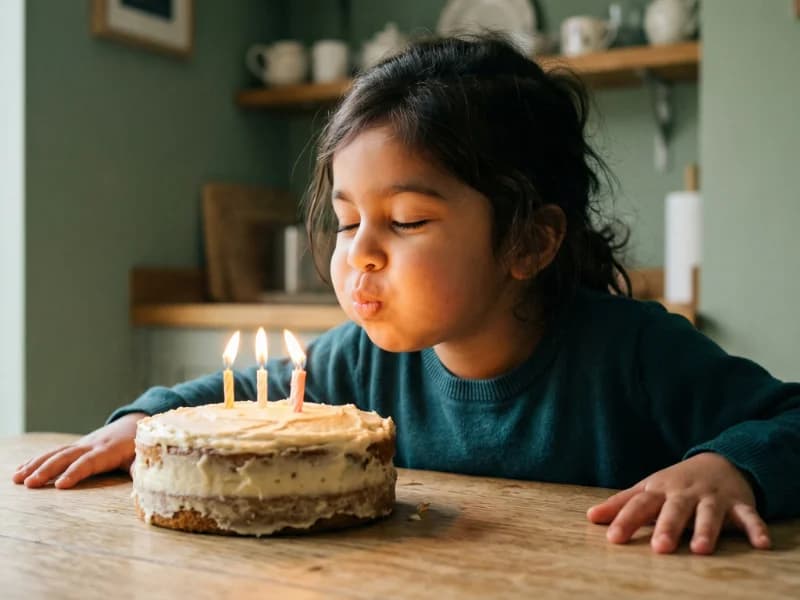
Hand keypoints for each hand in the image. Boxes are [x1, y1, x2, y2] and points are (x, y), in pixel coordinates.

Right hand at [12, 412, 145, 488]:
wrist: (135, 422)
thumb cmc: (141, 444)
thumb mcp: (145, 455)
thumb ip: (143, 468)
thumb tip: (146, 482)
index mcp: (109, 450)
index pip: (90, 462)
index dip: (75, 473)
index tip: (60, 486)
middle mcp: (92, 445)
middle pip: (67, 456)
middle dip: (47, 470)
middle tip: (30, 484)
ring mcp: (82, 444)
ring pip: (56, 452)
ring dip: (36, 465)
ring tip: (17, 478)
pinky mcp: (76, 445)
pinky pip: (54, 451)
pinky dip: (36, 460)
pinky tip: (20, 470)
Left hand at [586, 452, 770, 553]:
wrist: (719, 461)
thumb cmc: (675, 484)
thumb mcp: (648, 490)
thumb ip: (621, 504)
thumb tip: (590, 517)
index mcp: (660, 491)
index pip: (640, 505)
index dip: (626, 520)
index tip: (613, 538)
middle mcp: (685, 493)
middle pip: (675, 510)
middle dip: (667, 527)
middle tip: (659, 548)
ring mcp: (713, 497)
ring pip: (710, 514)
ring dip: (706, 530)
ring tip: (700, 550)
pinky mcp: (739, 503)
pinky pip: (750, 516)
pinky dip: (756, 528)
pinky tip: (761, 543)